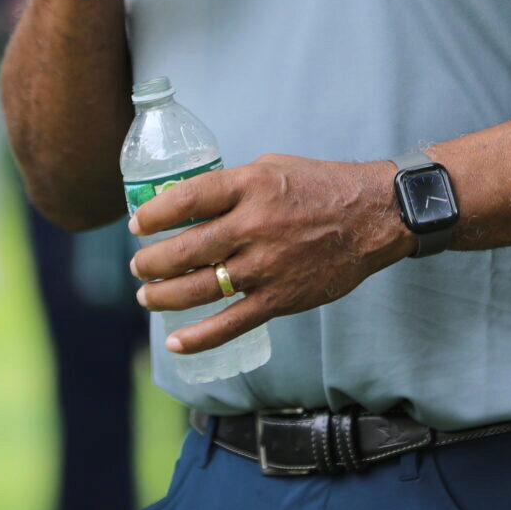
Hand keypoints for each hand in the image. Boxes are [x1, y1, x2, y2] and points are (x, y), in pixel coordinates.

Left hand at [128, 156, 416, 353]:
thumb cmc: (321, 186)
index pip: (186, 200)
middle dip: (151, 262)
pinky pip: (231, 323)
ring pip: (199, 289)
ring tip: (147, 296)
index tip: (137, 225)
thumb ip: (232, 185)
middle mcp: (254, 226)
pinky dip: (200, 337)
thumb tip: (189, 202)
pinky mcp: (280, 297)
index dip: (153, 215)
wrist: (373, 216)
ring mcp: (266, 265)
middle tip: (140, 266)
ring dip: (163, 296)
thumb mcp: (272, 167)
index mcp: (250, 186)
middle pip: (184, 250)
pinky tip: (176, 342)